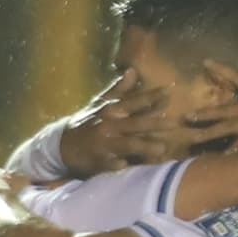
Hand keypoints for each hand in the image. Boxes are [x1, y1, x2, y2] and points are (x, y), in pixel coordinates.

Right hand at [53, 72, 190, 174]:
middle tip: (173, 123)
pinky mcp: (99, 160)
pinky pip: (110, 164)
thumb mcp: (101, 103)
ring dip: (144, 146)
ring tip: (162, 149)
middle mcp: (110, 124)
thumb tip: (133, 70)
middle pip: (136, 123)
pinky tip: (126, 165)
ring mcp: (105, 143)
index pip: (135, 101)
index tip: (169, 91)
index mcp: (112, 109)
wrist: (63, 144)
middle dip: (155, 123)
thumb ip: (120, 89)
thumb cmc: (87, 122)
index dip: (151, 96)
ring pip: (128, 144)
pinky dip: (117, 164)